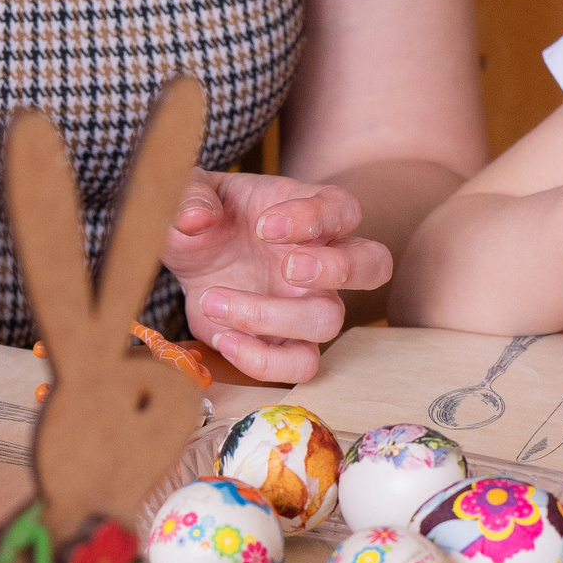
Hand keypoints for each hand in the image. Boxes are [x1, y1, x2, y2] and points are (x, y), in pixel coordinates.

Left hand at [164, 169, 391, 385]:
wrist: (194, 259)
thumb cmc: (206, 220)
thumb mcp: (190, 196)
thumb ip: (191, 198)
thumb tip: (197, 218)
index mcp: (310, 211)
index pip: (341, 208)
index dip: (312, 218)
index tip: (262, 226)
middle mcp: (323, 259)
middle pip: (372, 265)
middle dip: (335, 268)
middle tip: (287, 267)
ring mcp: (311, 304)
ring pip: (331, 321)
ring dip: (271, 316)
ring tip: (214, 300)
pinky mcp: (288, 343)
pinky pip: (301, 365)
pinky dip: (262, 359)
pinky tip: (223, 336)